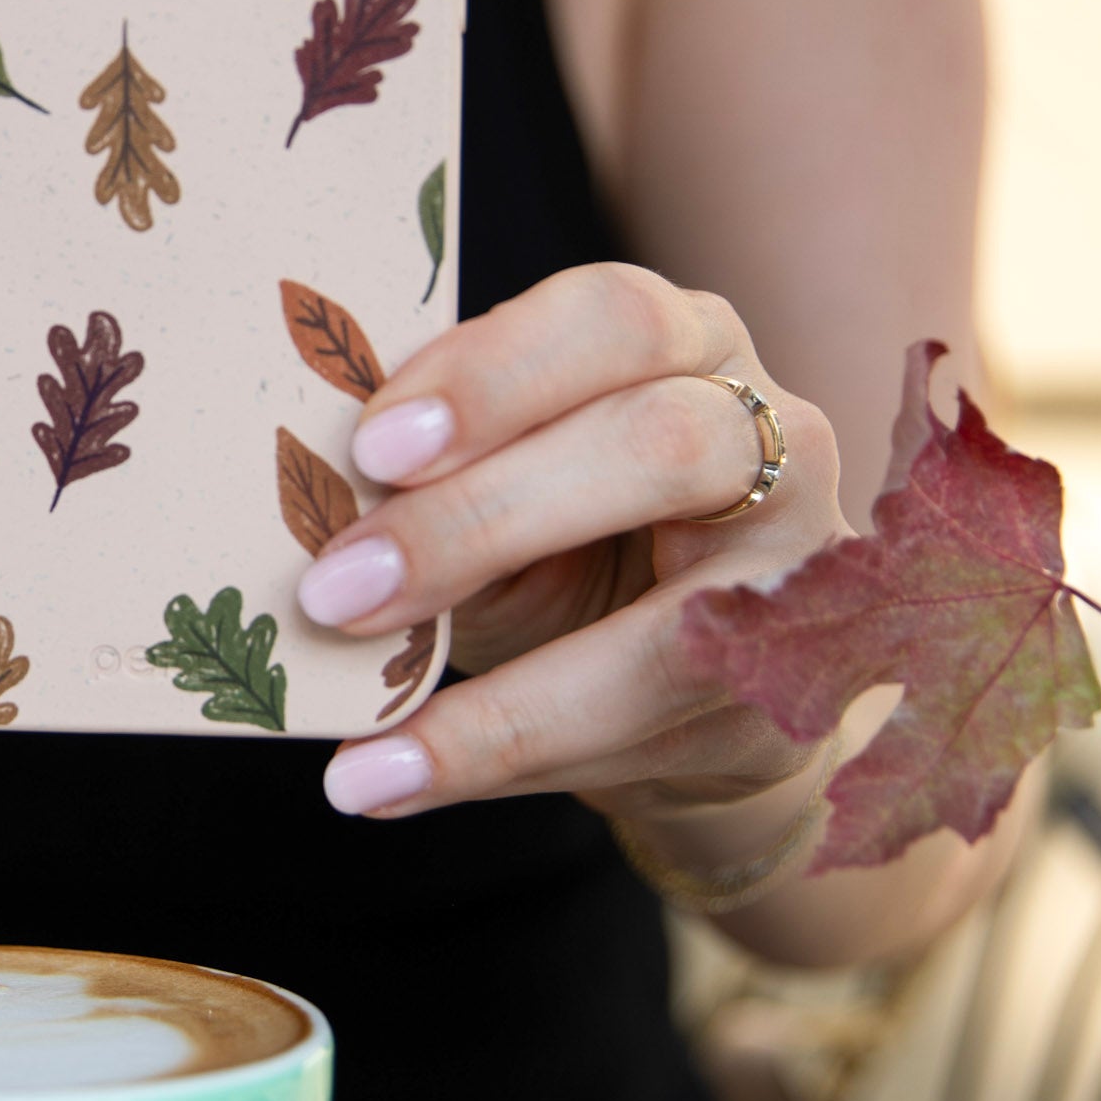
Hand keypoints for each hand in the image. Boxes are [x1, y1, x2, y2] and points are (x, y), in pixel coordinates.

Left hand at [301, 262, 847, 822]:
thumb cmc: (564, 528)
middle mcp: (772, 432)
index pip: (610, 318)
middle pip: (659, 444)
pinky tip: (389, 782)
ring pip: (679, 623)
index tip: (371, 445)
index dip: (493, 375)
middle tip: (339, 583)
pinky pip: (648, 737)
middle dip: (482, 517)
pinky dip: (500, 758)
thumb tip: (300, 485)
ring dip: (504, 689)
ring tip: (363, 742)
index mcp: (682, 339)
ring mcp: (800, 570)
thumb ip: (434, 459)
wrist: (685, 674)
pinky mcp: (789, 699)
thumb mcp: (503, 468)